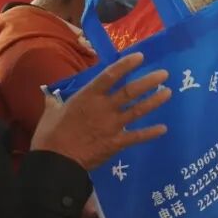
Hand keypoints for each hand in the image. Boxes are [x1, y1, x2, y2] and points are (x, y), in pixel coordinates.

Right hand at [30, 53, 170, 169]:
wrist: (56, 161)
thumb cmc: (51, 135)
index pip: (110, 75)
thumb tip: (49, 95)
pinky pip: (136, 137)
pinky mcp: (116, 142)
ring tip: (168, 93)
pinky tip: (163, 129)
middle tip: (164, 74)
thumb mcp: (50, 113)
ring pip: (137, 110)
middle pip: (130, 91)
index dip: (126, 65)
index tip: (140, 56)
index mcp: (88, 96)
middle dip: (148, 82)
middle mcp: (104, 107)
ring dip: (154, 101)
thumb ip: (54, 102)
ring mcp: (112, 125)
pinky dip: (150, 133)